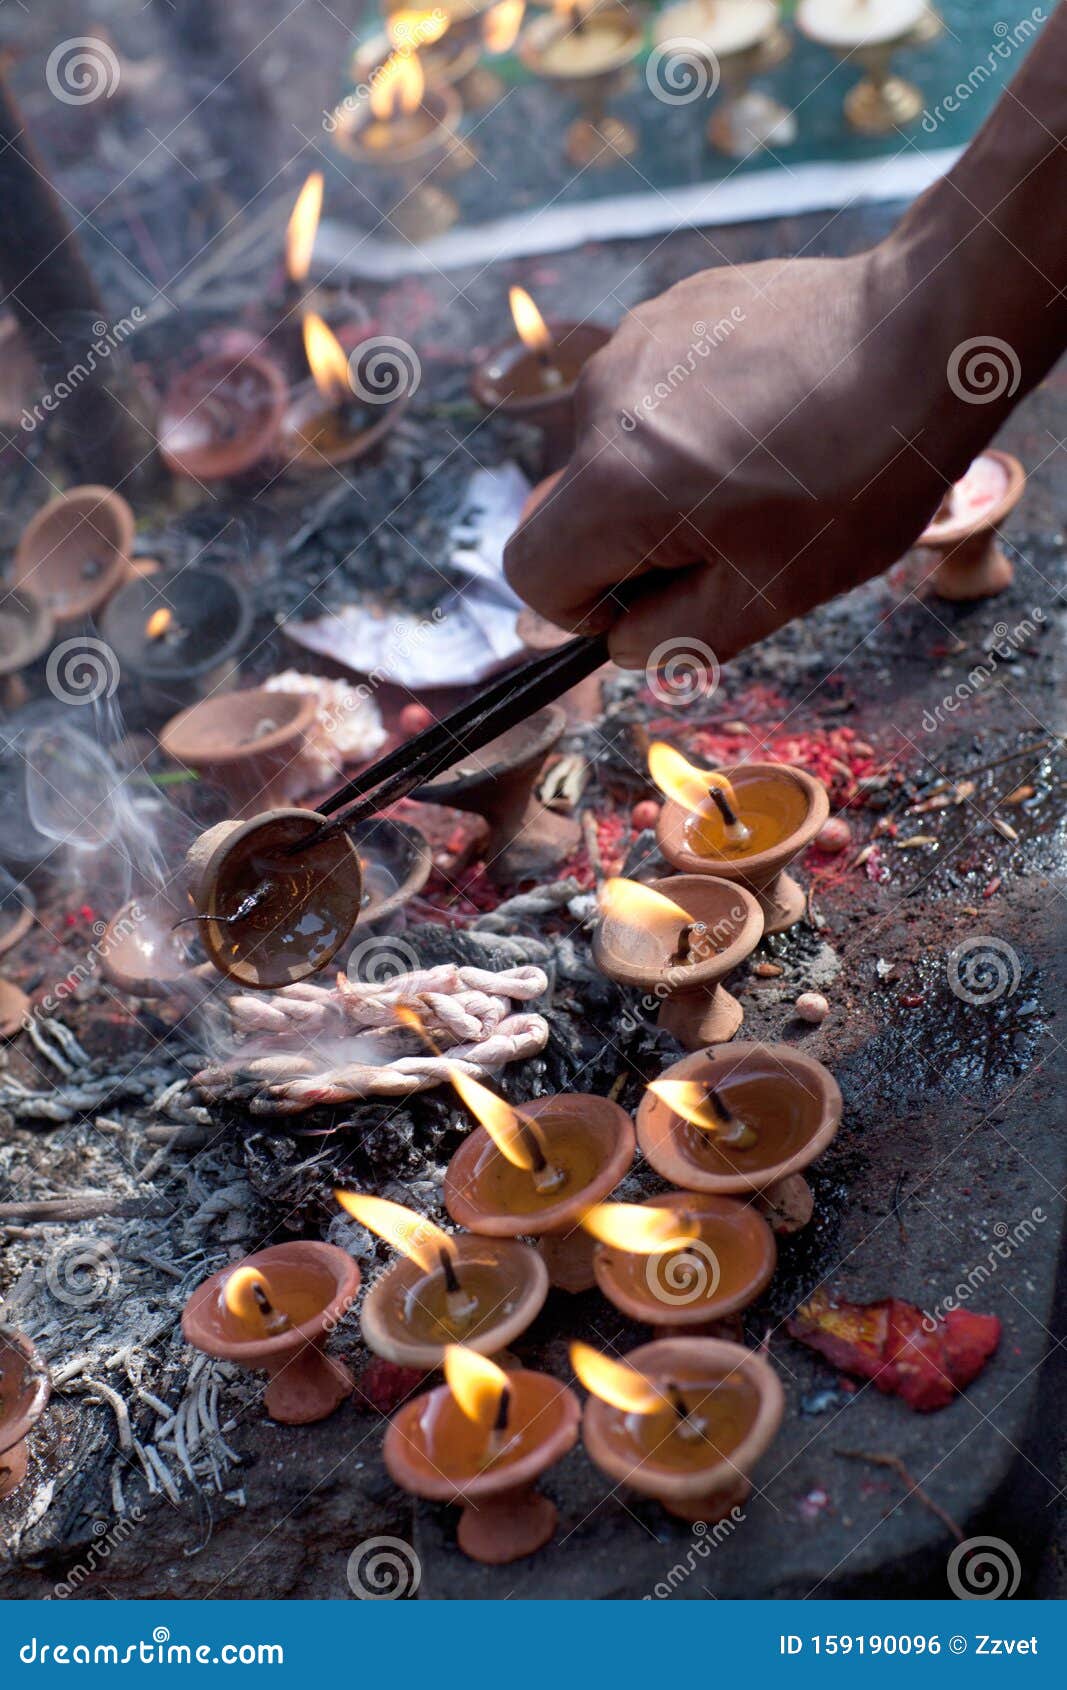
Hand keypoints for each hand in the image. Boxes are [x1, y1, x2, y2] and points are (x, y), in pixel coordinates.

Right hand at [503, 241, 990, 670]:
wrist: (925, 333)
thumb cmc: (859, 474)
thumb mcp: (769, 596)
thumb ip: (672, 640)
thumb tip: (624, 641)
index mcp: (612, 487)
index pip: (533, 574)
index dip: (588, 608)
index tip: (662, 594)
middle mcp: (599, 407)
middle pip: (579, 511)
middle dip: (642, 540)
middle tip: (744, 531)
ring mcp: (631, 345)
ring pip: (619, 452)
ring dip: (672, 477)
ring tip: (767, 463)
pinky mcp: (668, 309)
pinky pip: (652, 393)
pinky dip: (693, 417)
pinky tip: (770, 409)